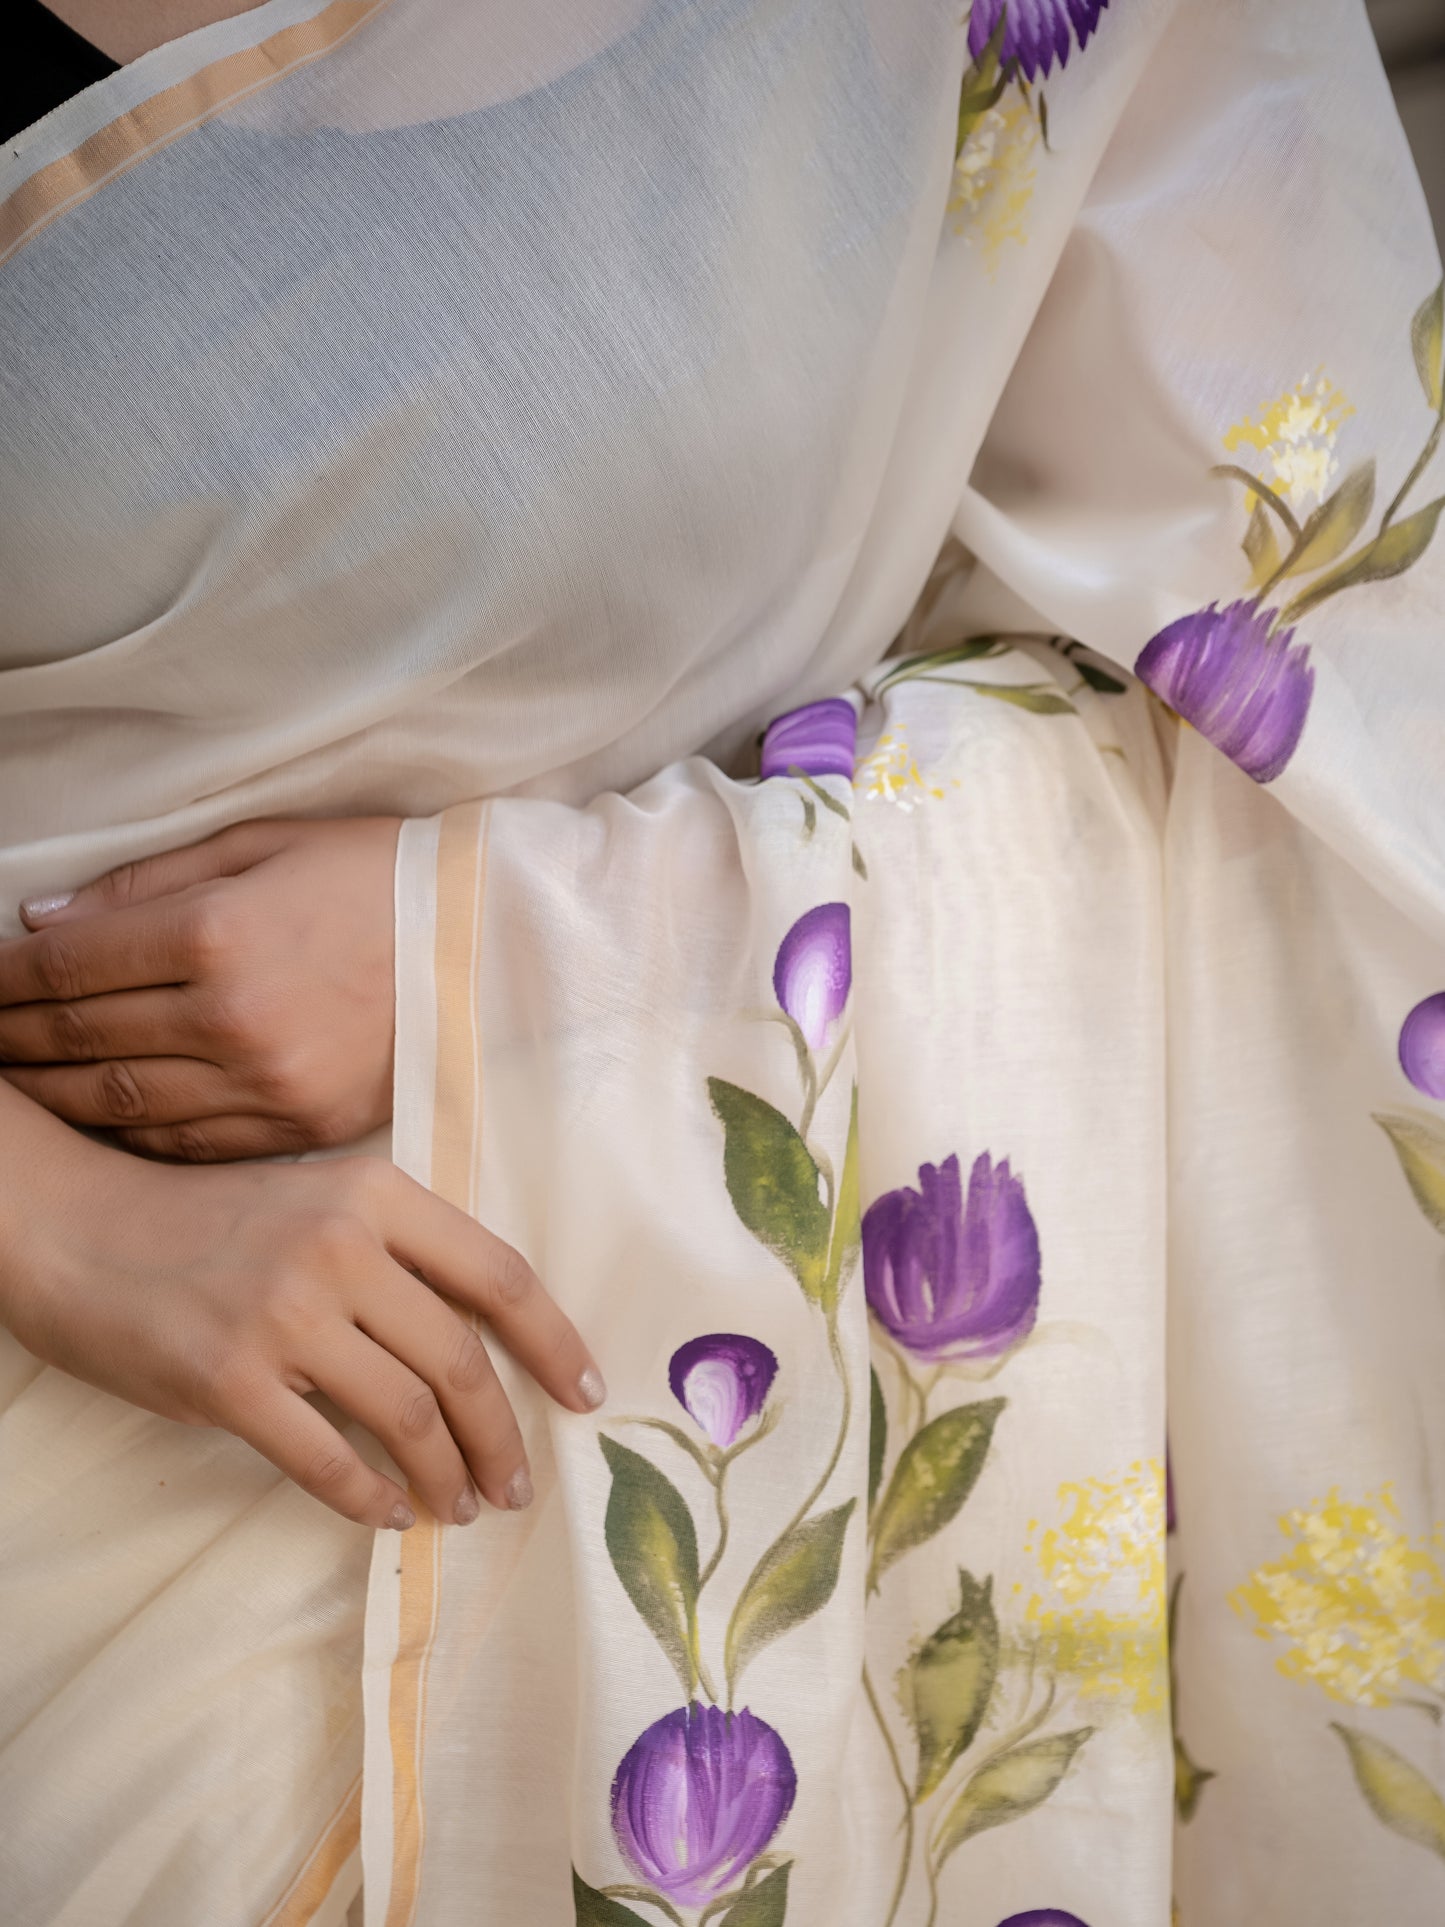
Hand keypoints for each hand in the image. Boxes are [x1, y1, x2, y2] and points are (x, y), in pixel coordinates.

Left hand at [0, 818, 400, 1159]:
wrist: (488, 942)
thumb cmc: (374, 875)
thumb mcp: (262, 845)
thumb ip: (146, 883)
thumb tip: (42, 921)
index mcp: (218, 933)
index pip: (69, 966)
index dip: (2, 977)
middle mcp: (233, 1017)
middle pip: (80, 1038)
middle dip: (9, 1036)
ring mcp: (267, 1083)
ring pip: (119, 1103)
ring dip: (51, 1093)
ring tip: (12, 1083)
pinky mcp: (301, 1126)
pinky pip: (185, 1145)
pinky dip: (126, 1135)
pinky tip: (93, 1119)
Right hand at [3, 1101, 605, 1527]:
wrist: (79, 1227)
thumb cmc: (210, 1220)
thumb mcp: (318, 1199)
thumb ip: (399, 1251)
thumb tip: (486, 1341)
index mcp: (376, 1194)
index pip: (498, 1276)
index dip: (555, 1344)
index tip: (585, 1395)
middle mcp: (340, 1247)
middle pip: (460, 1362)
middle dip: (504, 1438)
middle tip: (516, 1486)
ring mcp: (283, 1315)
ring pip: (406, 1418)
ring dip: (446, 1477)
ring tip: (457, 1507)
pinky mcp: (228, 1380)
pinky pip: (326, 1460)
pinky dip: (369, 1498)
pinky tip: (387, 1512)